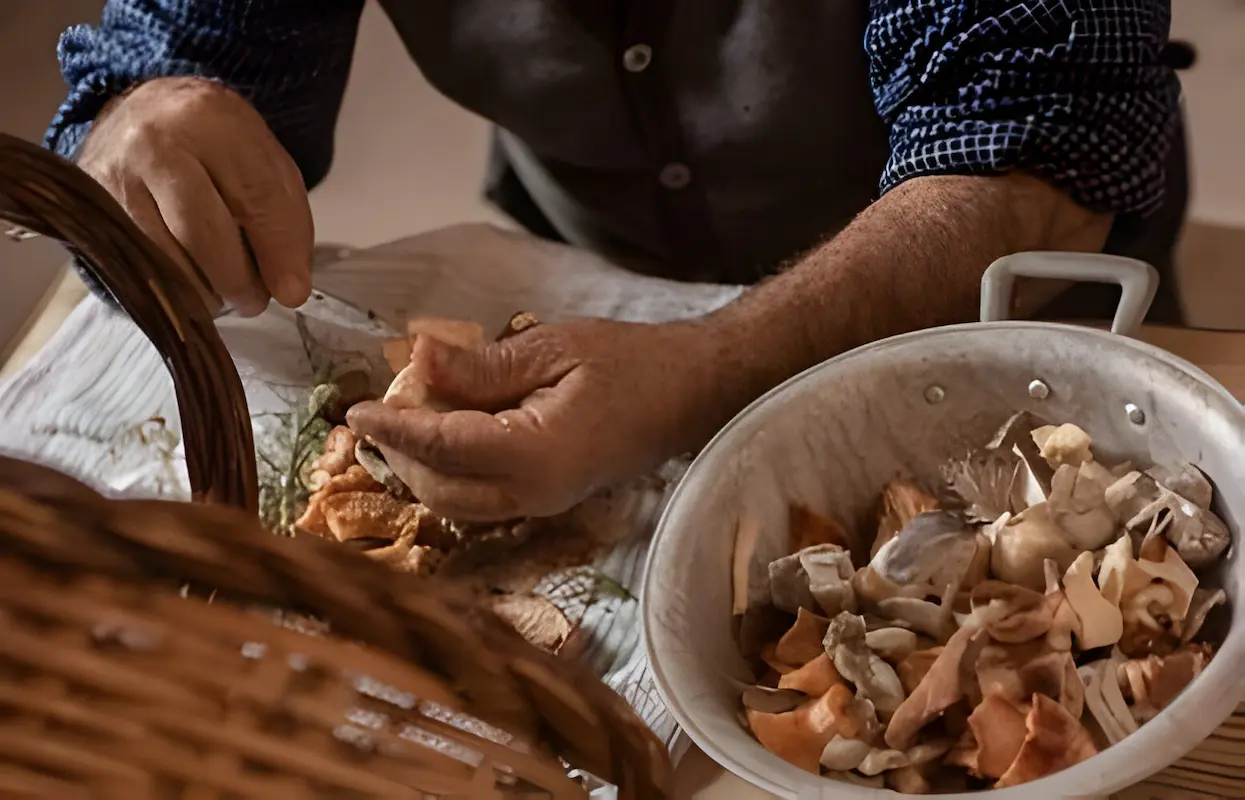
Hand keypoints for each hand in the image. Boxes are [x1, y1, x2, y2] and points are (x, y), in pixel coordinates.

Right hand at [76, 77, 313, 315]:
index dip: (277, 252)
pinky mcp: (94, 207)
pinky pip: (139, 265)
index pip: (254, 197)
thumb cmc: (218, 148)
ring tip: (224, 289)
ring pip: (167, 259)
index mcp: (212, 120)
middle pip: (203, 234)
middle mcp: (154, 142)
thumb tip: (289, 290)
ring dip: (204, 290)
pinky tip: (190, 282)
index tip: (292, 293)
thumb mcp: (266, 165)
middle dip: (237, 281)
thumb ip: (286, 222)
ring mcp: (115, 175)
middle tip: (254, 300)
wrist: (146, 116)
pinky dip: (172, 287)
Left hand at [347, 319, 725, 520]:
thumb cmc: (630, 363)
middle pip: (438, 488)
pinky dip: (449, 471)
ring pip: (454, 503)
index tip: (353, 409)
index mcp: (535, 456)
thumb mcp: (552, 348)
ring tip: (413, 414)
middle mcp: (533, 496)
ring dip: (422, 465)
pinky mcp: (545, 502)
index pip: (441, 448)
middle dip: (401, 451)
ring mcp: (540, 506)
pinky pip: (478, 499)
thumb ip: (481, 365)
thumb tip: (415, 359)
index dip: (392, 428)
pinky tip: (447, 431)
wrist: (689, 394)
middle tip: (388, 401)